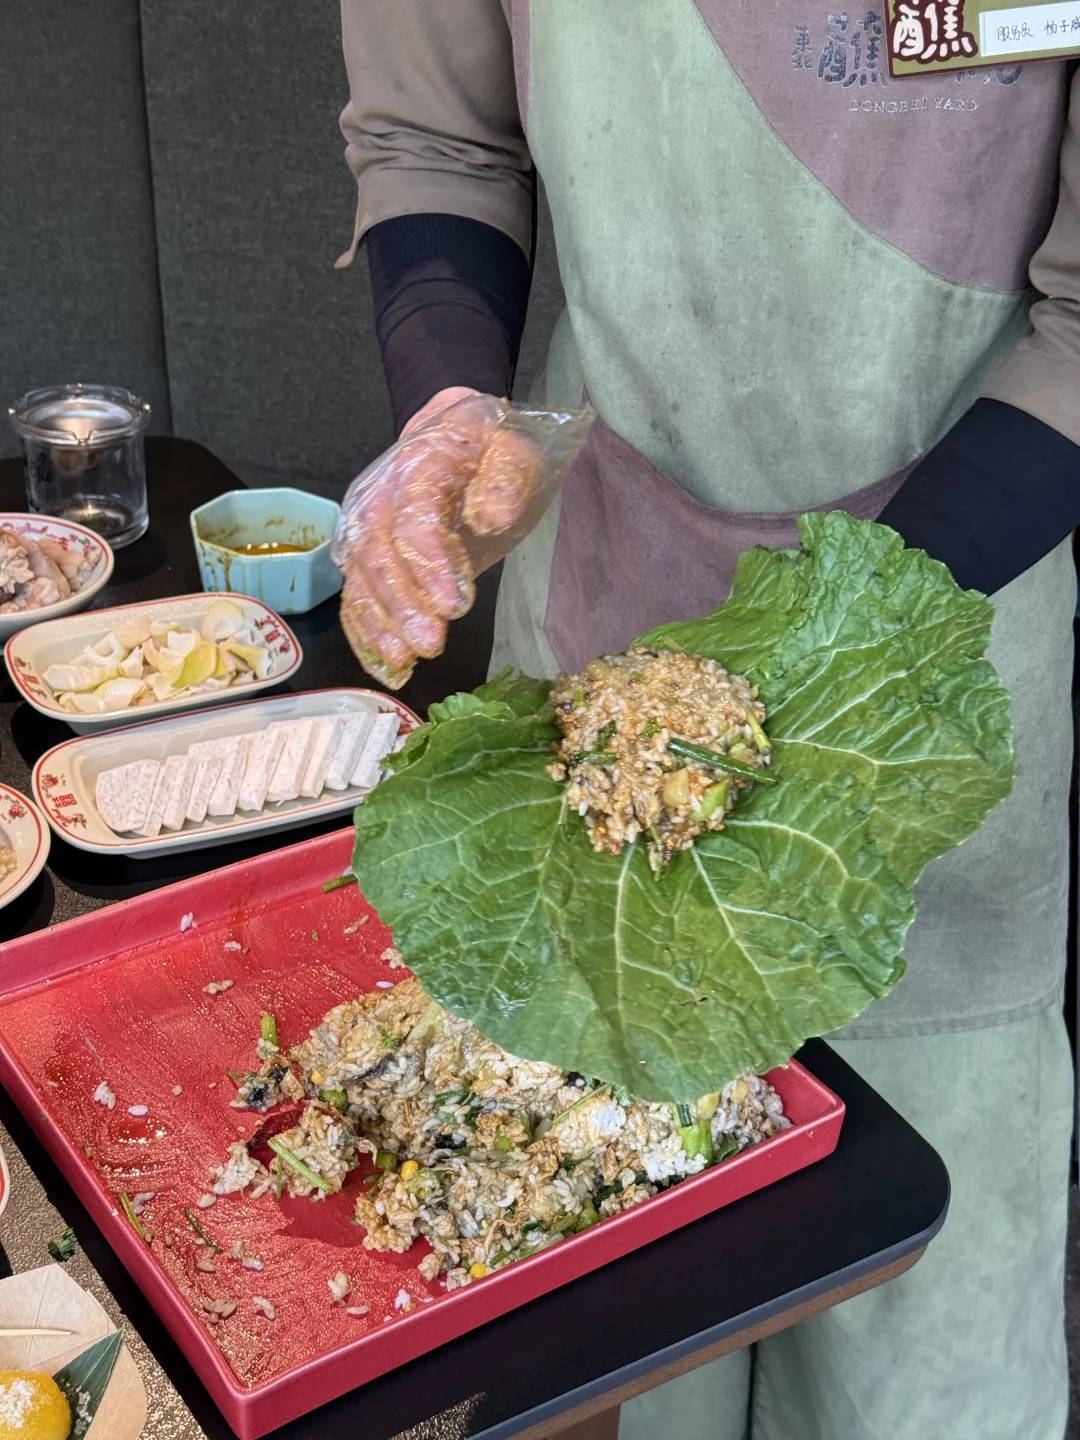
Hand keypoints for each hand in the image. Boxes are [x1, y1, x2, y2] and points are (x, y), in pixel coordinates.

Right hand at [334, 389, 544, 688]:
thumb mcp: (512, 448)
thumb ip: (506, 477)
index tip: (454, 603)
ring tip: (405, 662)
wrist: (449, 434)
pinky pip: (354, 599)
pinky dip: (366, 636)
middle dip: (402, 604)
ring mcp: (363, 528)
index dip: (430, 563)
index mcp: (417, 465)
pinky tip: (388, 666)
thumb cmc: (485, 447)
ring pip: (360, 581)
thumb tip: (493, 514)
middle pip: (378, 554)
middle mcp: (377, 497)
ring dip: (379, 626)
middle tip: (430, 642)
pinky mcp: (362, 558)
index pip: (414, 517)